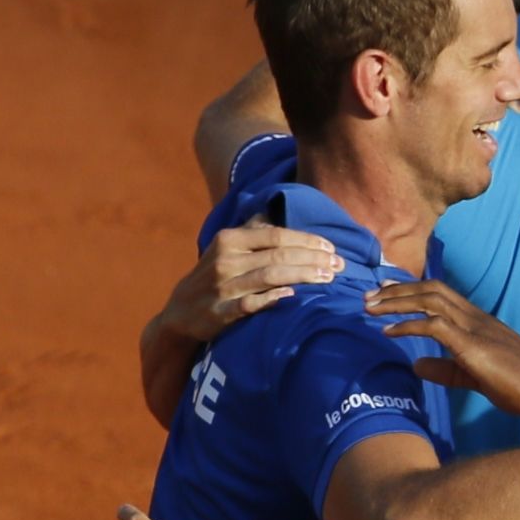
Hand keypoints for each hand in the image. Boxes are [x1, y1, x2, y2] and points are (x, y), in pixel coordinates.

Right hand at [156, 217, 343, 343]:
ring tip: (329, 278)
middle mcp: (225, 260)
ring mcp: (222, 287)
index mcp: (229, 239)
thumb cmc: (214, 275)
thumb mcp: (227, 247)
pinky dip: (273, 298)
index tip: (331, 247)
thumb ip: (253, 230)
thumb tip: (277, 206)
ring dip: (304, 275)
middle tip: (339, 264)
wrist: (180, 313)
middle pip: (279, 255)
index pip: (276, 235)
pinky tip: (293, 296)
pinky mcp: (220, 312)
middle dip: (313, 258)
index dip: (307, 240)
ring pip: (270, 276)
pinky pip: (251, 304)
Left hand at [367, 280, 519, 417]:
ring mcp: (474, 327)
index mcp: (479, 322)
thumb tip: (416, 365)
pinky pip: (433, 325)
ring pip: (429, 300)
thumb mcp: (476, 377)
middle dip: (396, 291)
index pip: (440, 294)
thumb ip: (447, 370)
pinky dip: (408, 325)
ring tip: (370, 307)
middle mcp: (475, 317)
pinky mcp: (472, 344)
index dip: (410, 290)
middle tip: (368, 296)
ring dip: (396, 301)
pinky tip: (389, 331)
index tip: (385, 291)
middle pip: (430, 290)